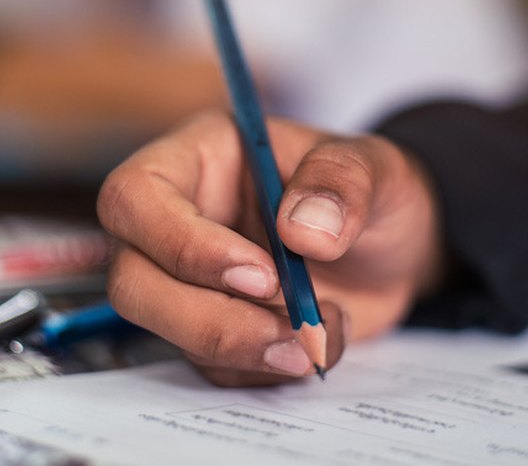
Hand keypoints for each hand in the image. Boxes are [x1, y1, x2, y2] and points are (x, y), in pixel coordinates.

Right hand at [97, 110, 442, 385]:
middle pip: (132, 281)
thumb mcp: (375, 167)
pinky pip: (212, 367)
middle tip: (288, 328)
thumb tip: (302, 229)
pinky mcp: (211, 328)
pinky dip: (269, 369)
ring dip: (247, 349)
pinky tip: (320, 339)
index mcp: (196, 158)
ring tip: (322, 331)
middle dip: (207, 319)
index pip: (136, 197)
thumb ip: (343, 181)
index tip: (261, 275)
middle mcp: (175, 220)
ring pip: (167, 334)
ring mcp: (187, 281)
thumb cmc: (371, 191)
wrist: (395, 250)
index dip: (181, 243)